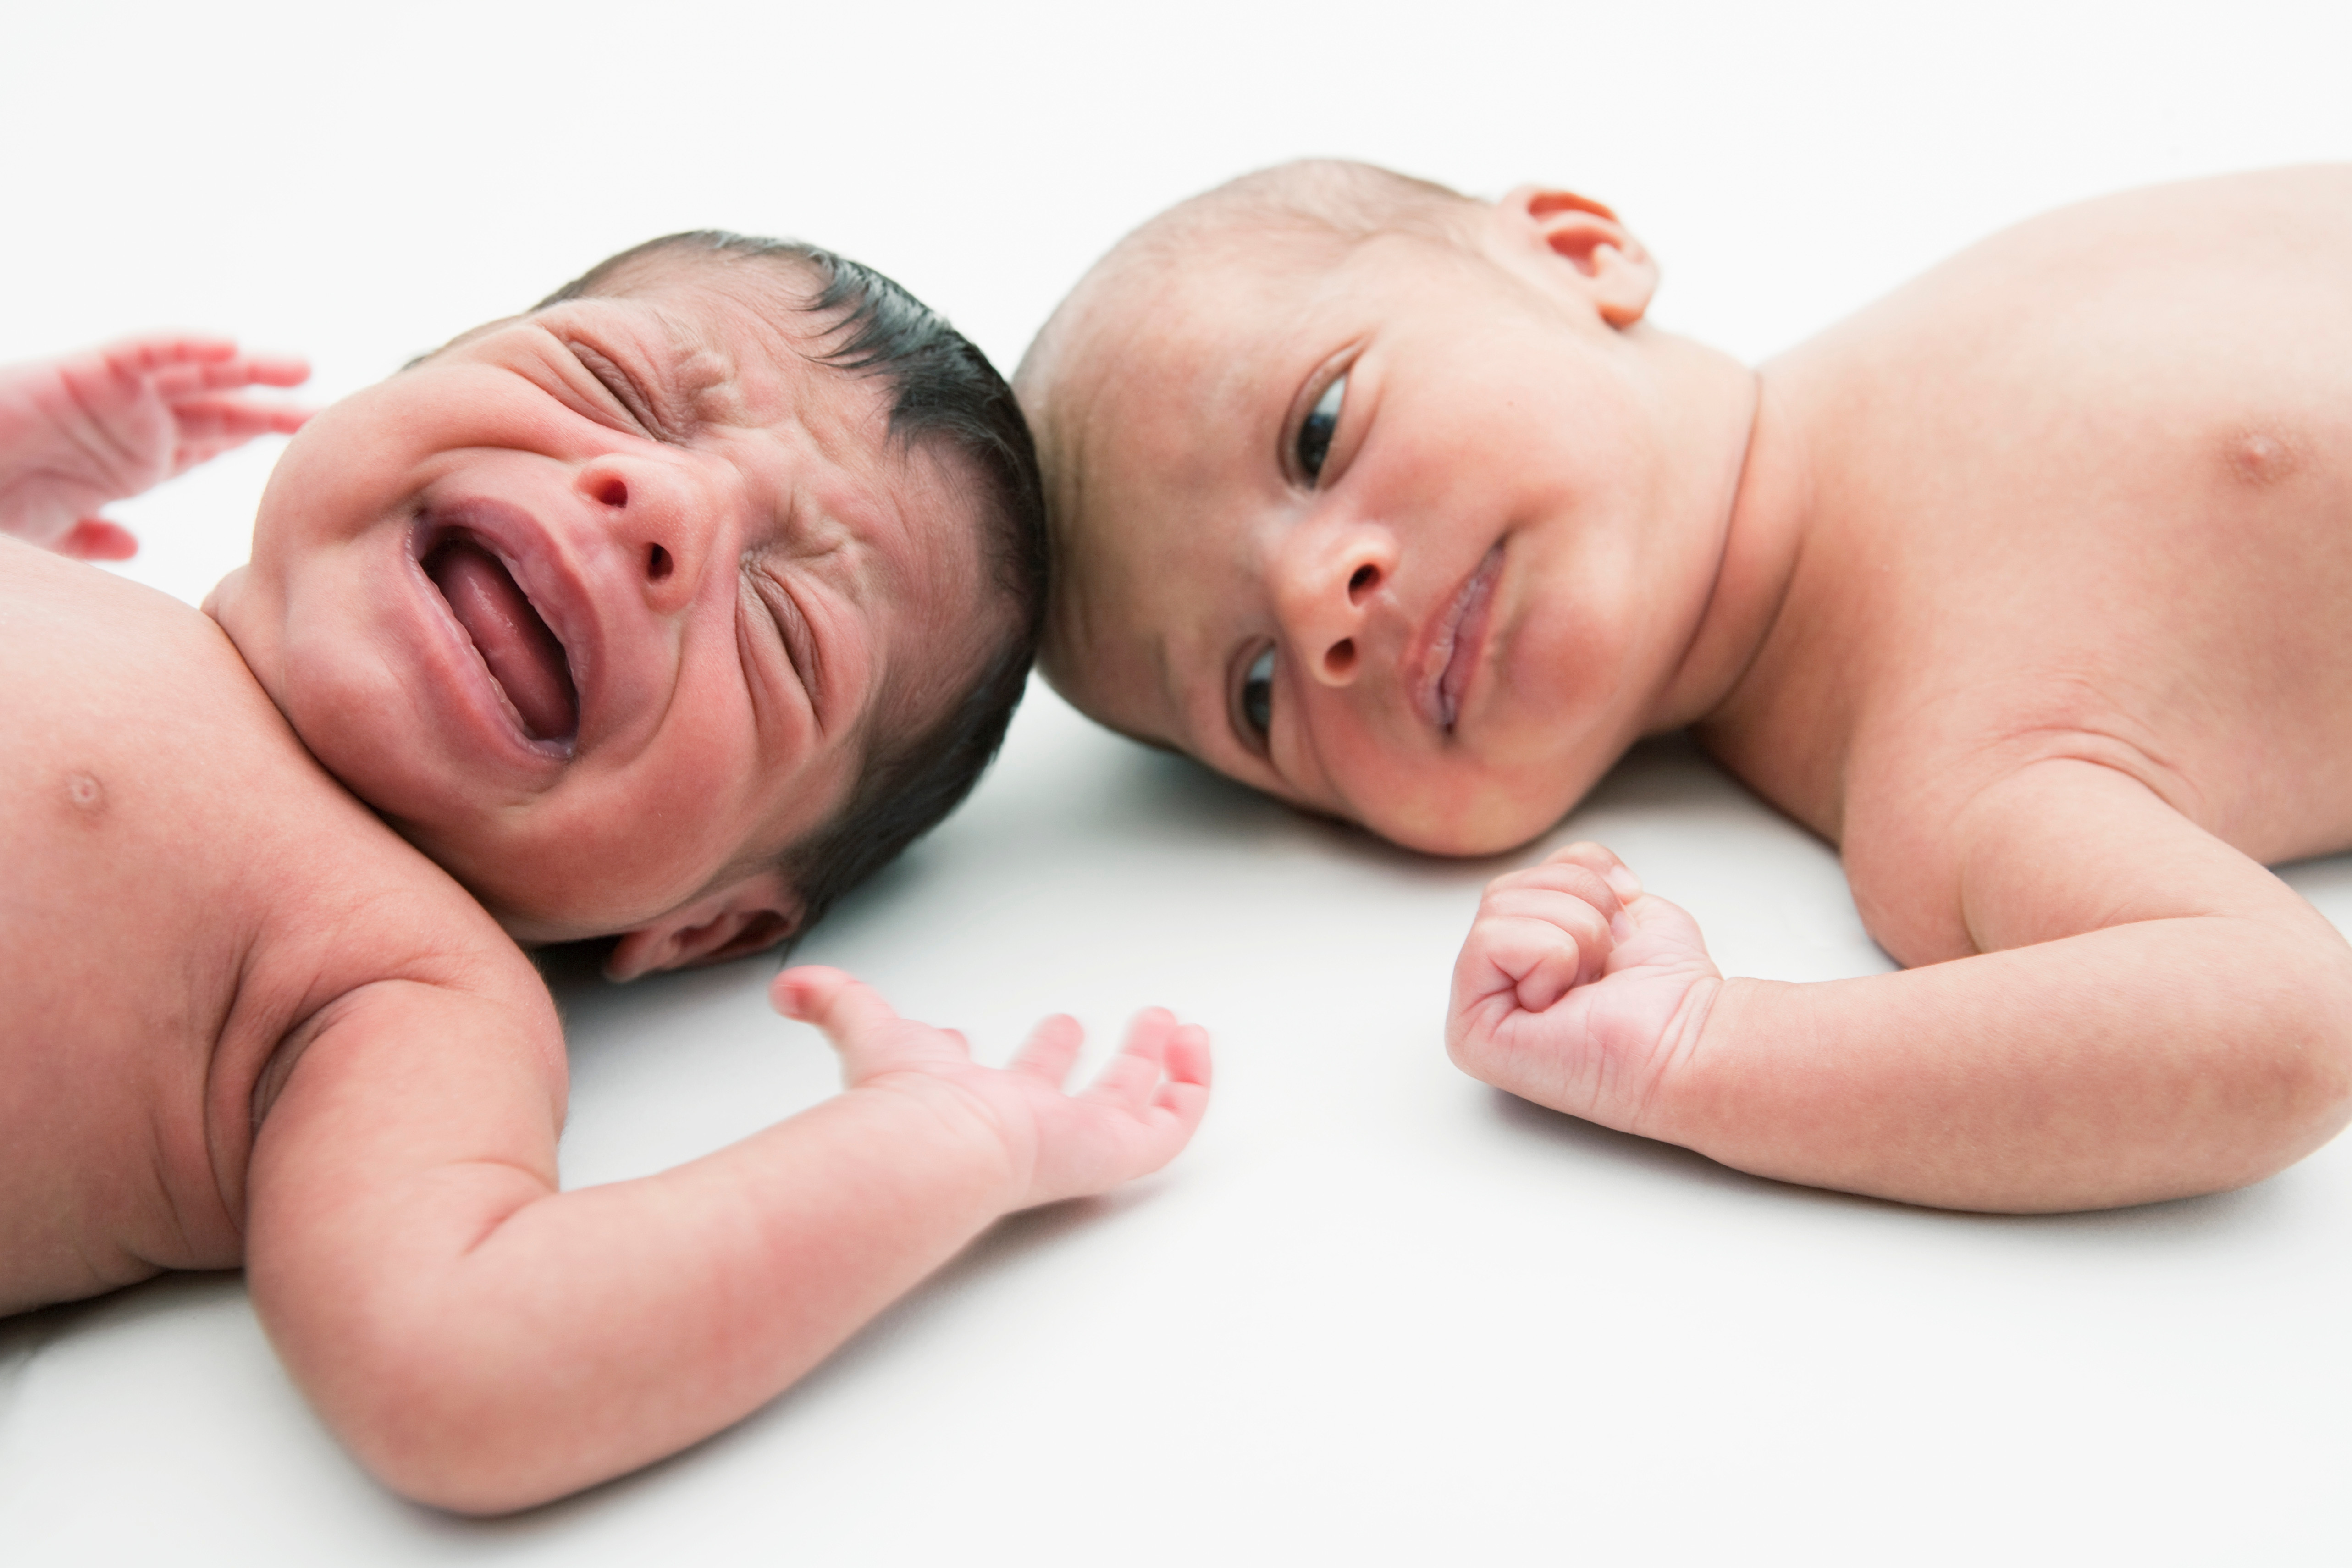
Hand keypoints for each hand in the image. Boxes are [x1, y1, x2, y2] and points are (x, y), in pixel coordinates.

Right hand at [0, 334, 310, 557]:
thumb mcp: (52, 532)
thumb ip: (92, 537)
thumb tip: (129, 545)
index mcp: (131, 462)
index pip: (208, 448)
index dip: (256, 444)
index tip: (313, 456)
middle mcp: (130, 425)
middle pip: (218, 412)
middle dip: (271, 410)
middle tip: (332, 415)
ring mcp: (111, 397)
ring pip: (194, 374)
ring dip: (248, 367)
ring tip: (302, 367)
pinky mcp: (83, 373)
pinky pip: (143, 351)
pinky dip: (185, 344)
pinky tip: (231, 345)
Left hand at [773, 967, 1212, 1210]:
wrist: (941, 1148)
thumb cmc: (905, 1102)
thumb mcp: (869, 1031)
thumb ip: (831, 1002)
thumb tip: (782, 985)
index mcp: (970, 1103)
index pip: (988, 1086)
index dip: (999, 1059)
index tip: (1006, 1031)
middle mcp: (1025, 1125)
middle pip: (1064, 1093)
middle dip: (1085, 1059)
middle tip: (1110, 1027)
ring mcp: (1076, 1141)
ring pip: (1126, 1108)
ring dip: (1151, 1066)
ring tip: (1174, 1028)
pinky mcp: (1117, 1153)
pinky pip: (1170, 1126)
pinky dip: (1190, 1087)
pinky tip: (1195, 1049)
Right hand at [1447, 842, 1722, 1136]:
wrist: (1690, 1044)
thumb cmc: (1668, 995)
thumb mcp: (1625, 902)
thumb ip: (1578, 874)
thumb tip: (1564, 868)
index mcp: (1520, 957)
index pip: (1522, 879)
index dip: (1583, 881)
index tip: (1621, 932)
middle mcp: (1492, 986)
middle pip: (1503, 890)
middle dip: (1579, 906)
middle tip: (1607, 961)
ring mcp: (1475, 1012)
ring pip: (1497, 909)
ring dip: (1573, 933)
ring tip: (1591, 983)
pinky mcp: (1472, 1033)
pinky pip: (1488, 942)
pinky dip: (1547, 955)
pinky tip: (1566, 999)